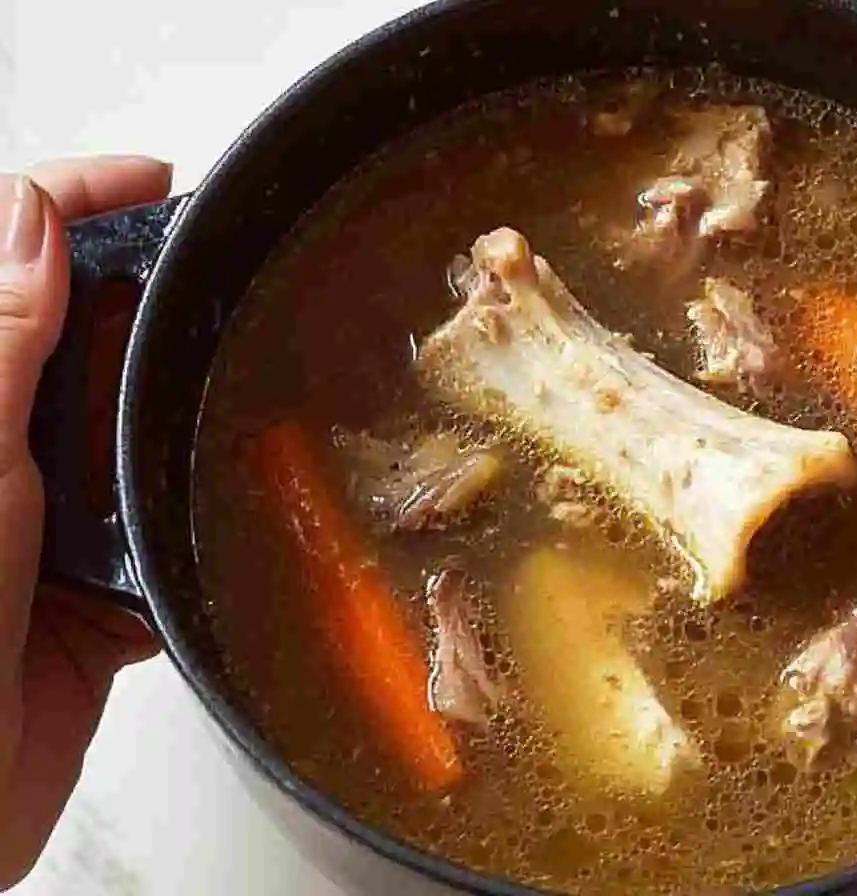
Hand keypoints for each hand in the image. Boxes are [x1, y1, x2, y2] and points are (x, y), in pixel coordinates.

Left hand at [0, 156, 172, 885]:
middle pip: (88, 340)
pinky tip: (234, 500)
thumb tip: (32, 216)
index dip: (77, 200)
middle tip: (219, 272)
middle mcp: (8, 451)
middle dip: (151, 300)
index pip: (13, 259)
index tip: (153, 177)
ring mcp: (58, 522)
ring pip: (141, 435)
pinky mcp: (109, 593)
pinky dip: (203, 521)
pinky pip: (174, 534)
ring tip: (243, 379)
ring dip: (185, 414)